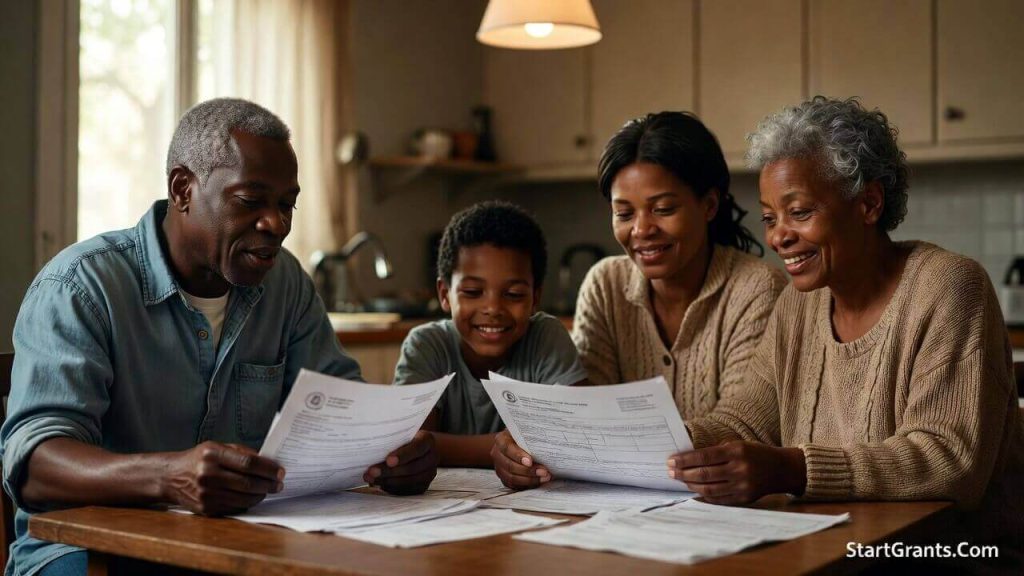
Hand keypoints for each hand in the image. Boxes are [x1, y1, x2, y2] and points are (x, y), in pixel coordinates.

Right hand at [163, 441, 284, 515]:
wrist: (170, 477)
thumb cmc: (198, 459)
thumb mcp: (216, 447)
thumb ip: (241, 453)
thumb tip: (268, 461)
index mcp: (212, 454)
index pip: (248, 463)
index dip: (268, 468)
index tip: (280, 471)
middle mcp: (208, 474)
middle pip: (248, 482)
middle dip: (268, 484)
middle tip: (279, 484)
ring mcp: (206, 493)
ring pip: (243, 498)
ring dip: (261, 495)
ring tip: (268, 490)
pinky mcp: (206, 508)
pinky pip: (234, 507)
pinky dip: (247, 503)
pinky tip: (253, 497)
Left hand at [364, 430, 438, 494]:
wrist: (416, 450)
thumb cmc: (404, 439)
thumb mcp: (402, 434)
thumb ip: (393, 439)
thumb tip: (372, 450)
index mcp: (427, 440)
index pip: (417, 448)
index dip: (403, 455)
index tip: (388, 460)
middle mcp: (432, 457)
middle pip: (412, 467)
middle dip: (389, 471)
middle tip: (371, 472)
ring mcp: (429, 473)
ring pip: (409, 481)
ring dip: (388, 481)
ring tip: (371, 478)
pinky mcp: (423, 486)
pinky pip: (407, 490)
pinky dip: (392, 488)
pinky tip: (380, 483)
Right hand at [490, 430, 550, 489]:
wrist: (511, 444)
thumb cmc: (520, 437)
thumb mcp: (523, 431)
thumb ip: (530, 436)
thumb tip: (549, 440)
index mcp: (501, 440)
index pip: (507, 448)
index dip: (518, 456)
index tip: (530, 462)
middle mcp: (497, 454)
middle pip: (510, 465)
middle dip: (528, 471)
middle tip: (544, 472)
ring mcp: (499, 468)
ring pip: (512, 478)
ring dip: (529, 480)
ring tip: (544, 478)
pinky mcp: (504, 478)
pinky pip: (514, 485)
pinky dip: (527, 485)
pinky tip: (538, 482)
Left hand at [666, 441, 806, 505]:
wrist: (781, 469)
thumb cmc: (755, 453)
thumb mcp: (738, 444)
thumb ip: (716, 451)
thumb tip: (689, 457)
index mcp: (736, 451)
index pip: (704, 456)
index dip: (685, 460)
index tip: (671, 461)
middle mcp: (739, 469)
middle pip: (704, 474)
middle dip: (683, 473)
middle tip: (670, 472)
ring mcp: (742, 486)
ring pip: (709, 488)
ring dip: (691, 485)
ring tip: (681, 481)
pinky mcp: (744, 499)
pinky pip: (718, 499)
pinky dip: (704, 495)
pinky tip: (695, 490)